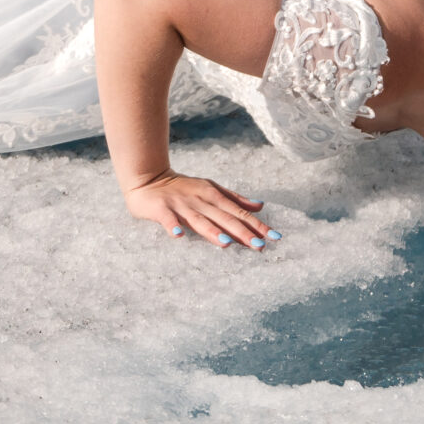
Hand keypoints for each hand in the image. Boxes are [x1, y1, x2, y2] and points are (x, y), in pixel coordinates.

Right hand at [123, 170, 277, 251]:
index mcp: (214, 196)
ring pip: (200, 220)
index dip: (257, 225)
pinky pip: (168, 220)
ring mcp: (181, 205)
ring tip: (227, 244)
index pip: (240, 213)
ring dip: (213, 232)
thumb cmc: (183, 187)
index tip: (275, 236)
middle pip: (225, 218)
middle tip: (260, 246)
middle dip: (243, 232)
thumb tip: (260, 205)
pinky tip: (179, 237)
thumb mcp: (211, 189)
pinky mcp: (162, 209)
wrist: (148, 177)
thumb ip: (235, 199)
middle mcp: (201, 200)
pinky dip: (173, 227)